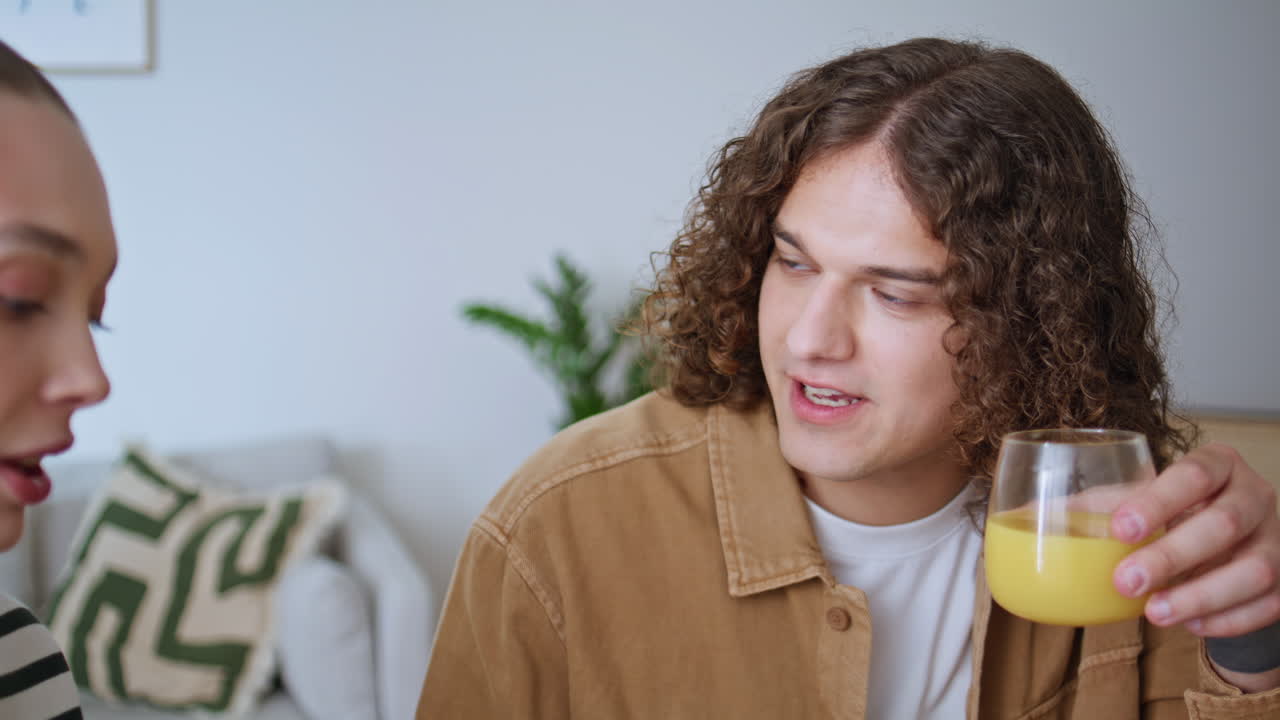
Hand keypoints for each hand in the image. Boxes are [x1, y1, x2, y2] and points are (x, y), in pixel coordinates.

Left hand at [1108, 443, 1279, 690]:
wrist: (1233, 541)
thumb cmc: (1174, 512)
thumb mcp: (1139, 500)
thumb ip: (1092, 506)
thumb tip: (1019, 516)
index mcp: (1217, 464)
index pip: (1195, 473)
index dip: (1160, 500)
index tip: (1121, 527)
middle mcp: (1255, 495)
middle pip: (1225, 522)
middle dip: (1175, 555)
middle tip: (1126, 580)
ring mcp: (1277, 539)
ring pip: (1254, 569)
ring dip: (1201, 595)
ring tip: (1153, 614)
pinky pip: (1267, 604)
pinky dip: (1226, 620)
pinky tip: (1188, 624)